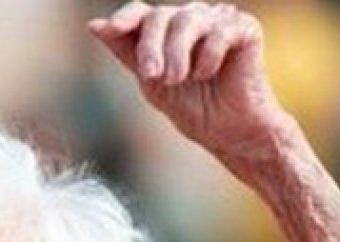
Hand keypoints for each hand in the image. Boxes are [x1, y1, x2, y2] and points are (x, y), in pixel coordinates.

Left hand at [89, 2, 286, 162]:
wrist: (227, 131)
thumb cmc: (190, 106)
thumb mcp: (150, 81)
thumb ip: (125, 52)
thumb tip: (94, 25)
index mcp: (165, 30)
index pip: (140, 13)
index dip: (125, 18)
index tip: (111, 30)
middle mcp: (190, 18)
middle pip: (160, 16)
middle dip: (150, 46)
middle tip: (152, 75)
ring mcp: (218, 19)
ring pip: (188, 19)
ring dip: (177, 53)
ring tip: (178, 79)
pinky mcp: (245, 27)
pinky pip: (219, 32)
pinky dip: (208, 58)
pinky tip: (210, 74)